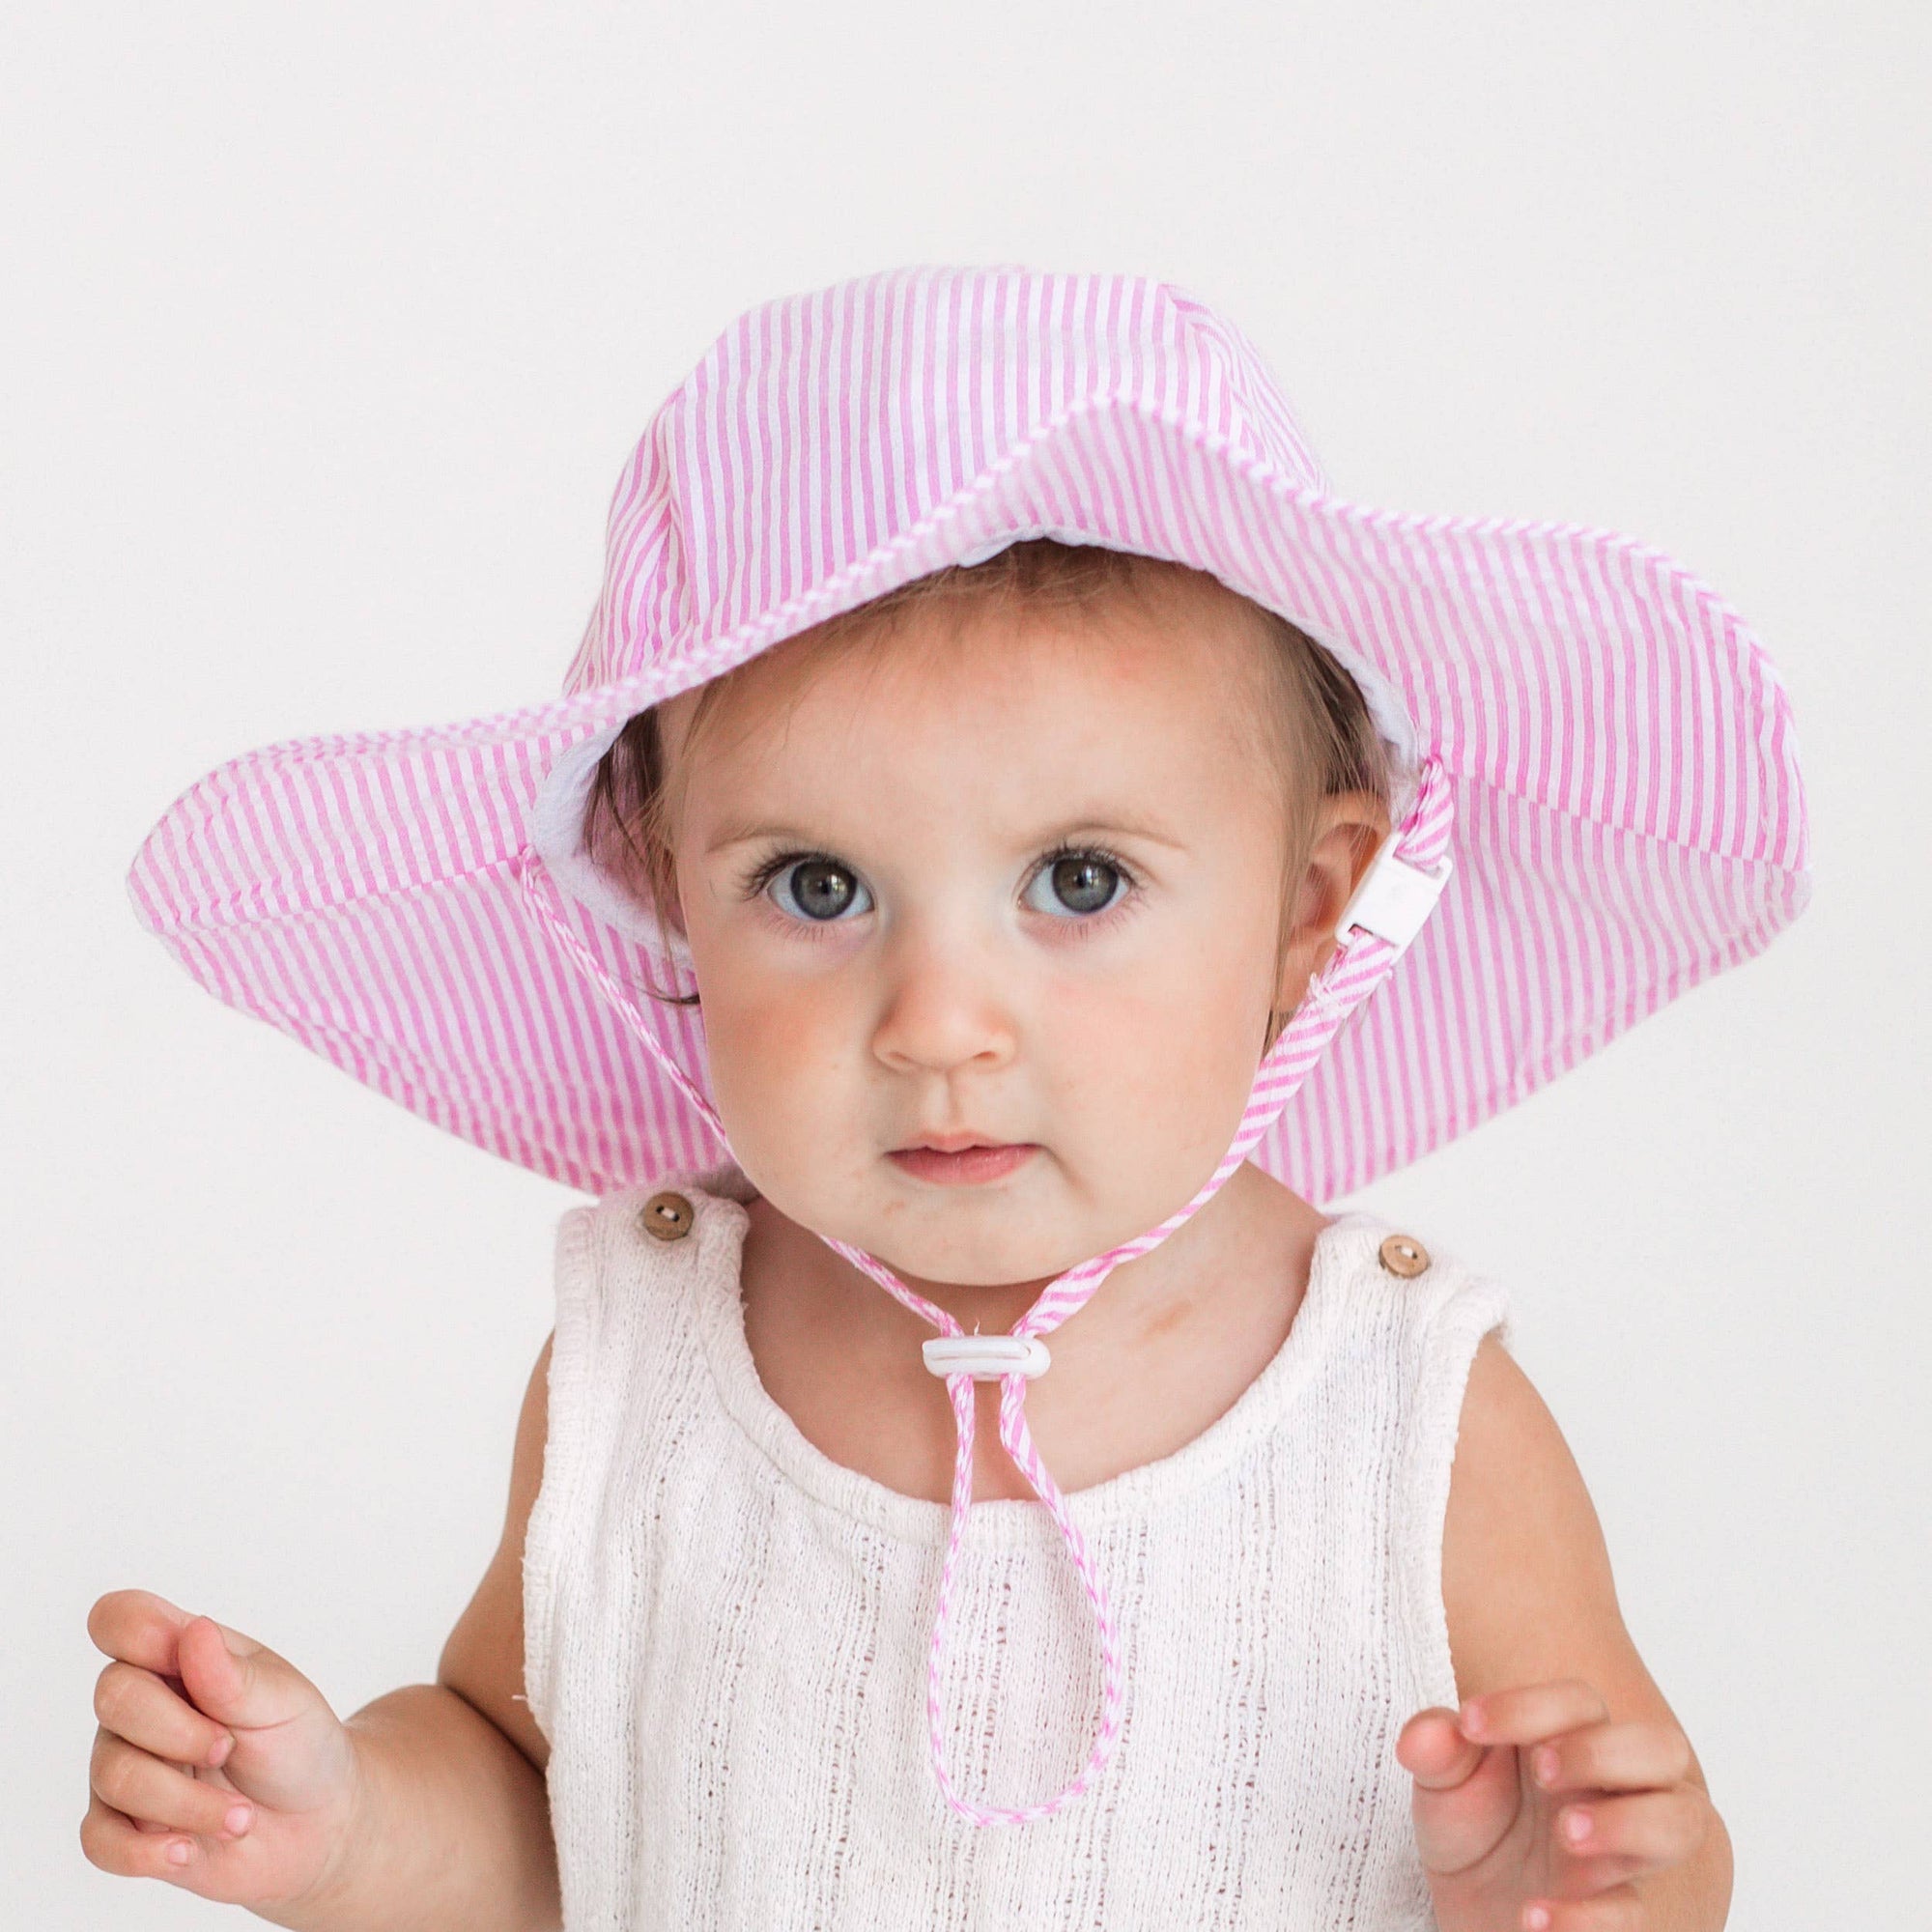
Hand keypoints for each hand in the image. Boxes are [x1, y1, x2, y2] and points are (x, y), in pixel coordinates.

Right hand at [81, 1588, 363, 1916]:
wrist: (316, 1821)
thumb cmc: (297, 1743)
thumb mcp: (283, 1701)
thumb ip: (232, 1675)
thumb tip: (194, 1630)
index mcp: (180, 1656)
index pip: (121, 1620)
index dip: (131, 1631)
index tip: (182, 1659)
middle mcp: (142, 1706)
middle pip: (113, 1697)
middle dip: (179, 1732)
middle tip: (230, 1748)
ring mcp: (126, 1765)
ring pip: (112, 1775)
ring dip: (185, 1802)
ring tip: (240, 1815)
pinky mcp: (125, 1827)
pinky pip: (99, 1840)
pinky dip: (145, 1850)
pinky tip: (187, 1849)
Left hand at [1396, 1679, 1711, 1930]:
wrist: (1477, 1911)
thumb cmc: (1475, 1828)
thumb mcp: (1444, 1785)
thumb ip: (1437, 1750)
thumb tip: (1425, 1733)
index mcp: (1570, 1741)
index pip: (1580, 1702)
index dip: (1529, 1705)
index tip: (1469, 1723)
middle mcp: (1611, 1791)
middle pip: (1660, 1747)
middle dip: (1604, 1752)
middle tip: (1543, 1770)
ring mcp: (1623, 1855)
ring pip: (1681, 1824)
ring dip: (1628, 1823)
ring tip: (1566, 1833)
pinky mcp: (1615, 1917)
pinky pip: (1633, 1915)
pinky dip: (1589, 1918)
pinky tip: (1533, 1916)